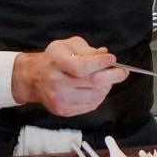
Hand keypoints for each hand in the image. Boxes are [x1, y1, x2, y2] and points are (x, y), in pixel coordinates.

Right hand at [11, 37, 127, 116]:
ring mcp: (59, 98)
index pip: (83, 66)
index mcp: (57, 61)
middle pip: (93, 82)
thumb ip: (87, 49)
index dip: (101, 63)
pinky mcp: (63, 110)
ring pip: (95, 96)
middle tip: (122, 72)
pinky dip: (99, 97)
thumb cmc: (54, 59)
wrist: (33, 78)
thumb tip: (104, 54)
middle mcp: (56, 81)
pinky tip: (98, 89)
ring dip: (107, 87)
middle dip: (113, 76)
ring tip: (108, 80)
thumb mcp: (67, 45)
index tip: (112, 59)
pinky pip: (90, 106)